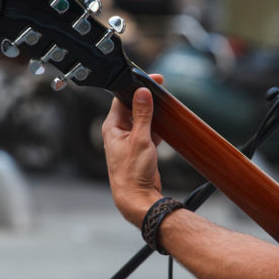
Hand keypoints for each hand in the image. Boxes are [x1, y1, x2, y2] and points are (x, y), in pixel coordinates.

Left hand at [101, 74, 164, 226]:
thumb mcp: (140, 138)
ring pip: (142, 119)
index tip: (151, 81)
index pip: (121, 99)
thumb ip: (142, 114)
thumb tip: (141, 92)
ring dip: (153, 114)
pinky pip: (149, 132)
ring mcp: (129, 141)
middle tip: (160, 89)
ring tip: (165, 106)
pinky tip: (166, 124)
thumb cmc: (132, 172)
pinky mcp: (140, 149)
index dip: (135, 88)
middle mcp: (119, 132)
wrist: (137, 197)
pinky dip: (157, 127)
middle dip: (146, 99)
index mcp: (112, 127)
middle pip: (132, 107)